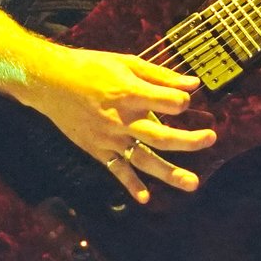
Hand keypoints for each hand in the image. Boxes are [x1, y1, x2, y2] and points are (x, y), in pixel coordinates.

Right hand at [3, 44, 216, 203]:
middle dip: (190, 141)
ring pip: (144, 159)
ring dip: (169, 173)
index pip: (169, 103)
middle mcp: (122, 119)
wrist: (50, 82)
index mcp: (130, 93)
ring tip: (193, 183)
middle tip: (211, 139)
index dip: (181, 101)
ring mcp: (110, 138)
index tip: (185, 99)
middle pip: (162, 136)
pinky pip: (117, 170)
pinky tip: (145, 198)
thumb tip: (193, 83)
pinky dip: (130, 185)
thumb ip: (161, 75)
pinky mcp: (98, 149)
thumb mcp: (126, 62)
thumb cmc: (90, 67)